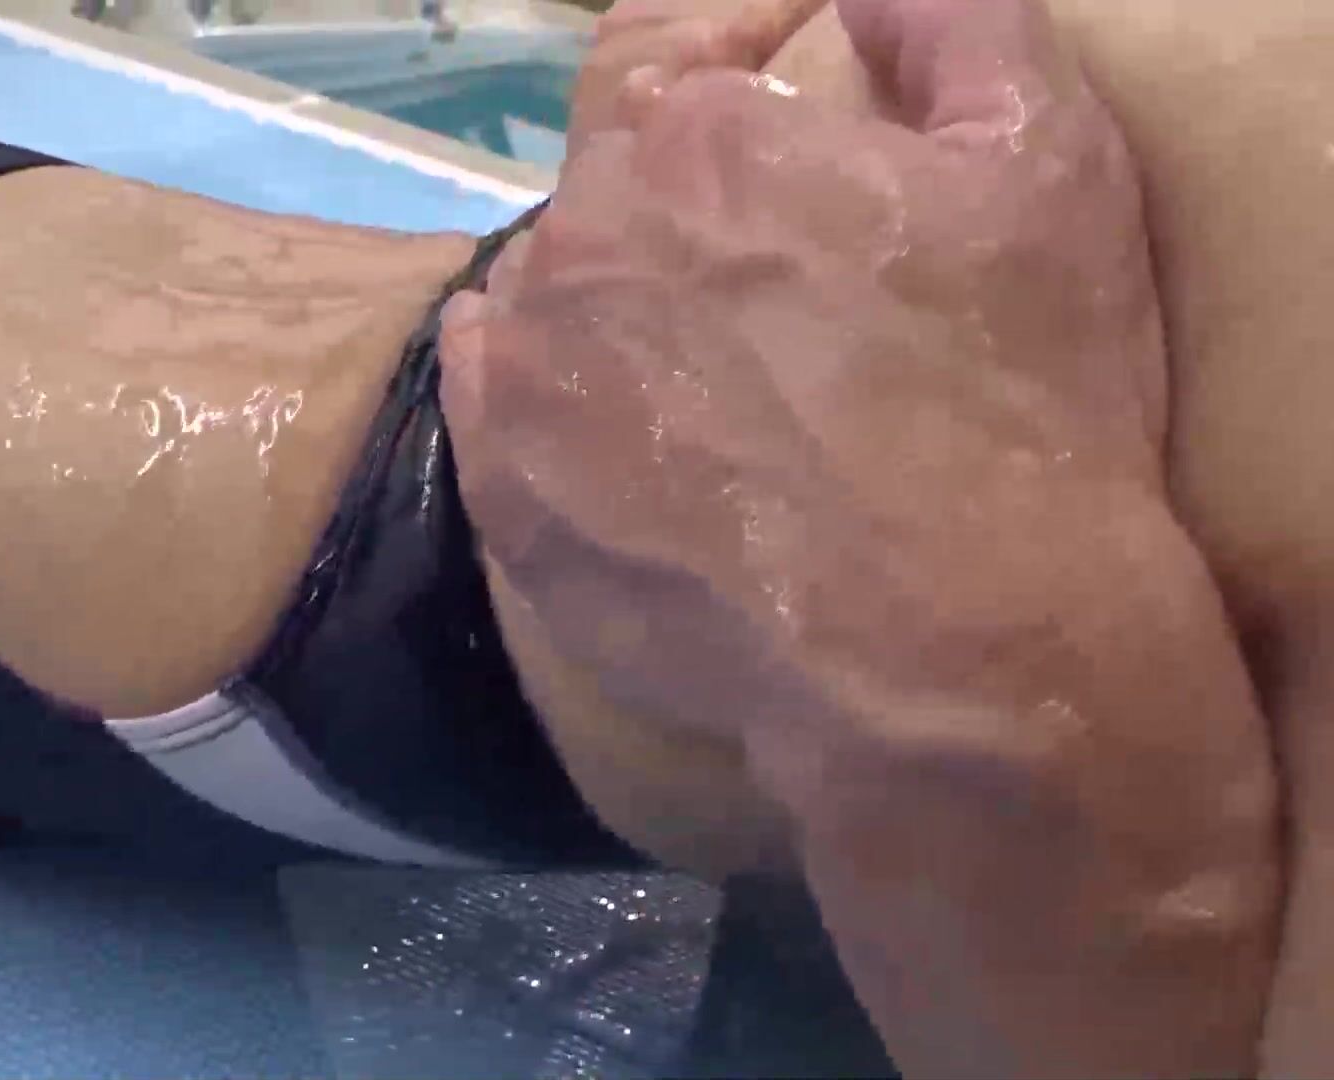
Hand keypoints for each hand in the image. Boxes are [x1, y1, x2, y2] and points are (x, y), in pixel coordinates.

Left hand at [446, 0, 1168, 740]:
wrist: (955, 649)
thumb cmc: (1017, 403)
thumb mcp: (1043, 163)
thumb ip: (950, 21)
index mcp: (697, 145)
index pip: (669, 58)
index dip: (720, 59)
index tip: (767, 97)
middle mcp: (580, 241)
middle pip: (610, 188)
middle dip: (681, 206)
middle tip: (772, 278)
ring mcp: (528, 376)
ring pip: (550, 295)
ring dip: (612, 303)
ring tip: (708, 370)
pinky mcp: (506, 494)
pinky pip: (496, 401)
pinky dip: (548, 394)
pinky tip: (622, 422)